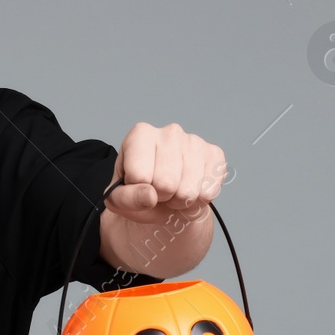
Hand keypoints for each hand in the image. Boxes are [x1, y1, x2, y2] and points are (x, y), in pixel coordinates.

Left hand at [107, 122, 226, 225]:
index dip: (139, 191)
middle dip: (162, 198)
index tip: (141, 186)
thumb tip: (150, 196)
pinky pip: (208, 191)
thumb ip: (126, 198)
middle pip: (166, 184)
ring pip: (188, 192)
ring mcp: (195, 141)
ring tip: (175, 193)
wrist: (168, 196)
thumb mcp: (119, 198)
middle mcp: (170, 132)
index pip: (139, 176)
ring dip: (181, 202)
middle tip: (160, 192)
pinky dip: (199, 201)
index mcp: (141, 134)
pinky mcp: (215, 154)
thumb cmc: (141, 192)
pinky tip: (192, 190)